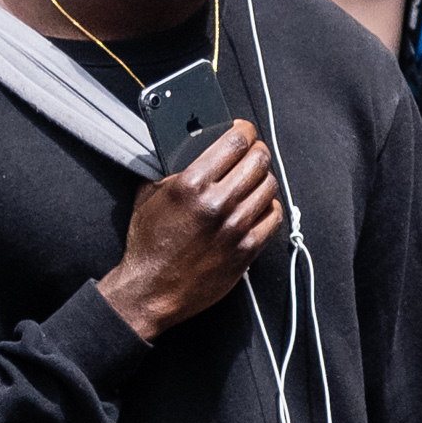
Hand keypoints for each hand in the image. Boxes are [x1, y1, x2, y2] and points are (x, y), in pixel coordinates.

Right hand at [97, 119, 281, 338]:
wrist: (150, 292)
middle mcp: (217, 203)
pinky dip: (270, 207)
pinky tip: (259, 206)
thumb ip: (171, 170)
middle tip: (252, 152)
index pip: (235, 141)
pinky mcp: (247, 249)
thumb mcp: (148, 197)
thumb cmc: (147, 246)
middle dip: (257, 151)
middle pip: (259, 160)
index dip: (244, 130)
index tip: (243, 130)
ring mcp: (236, 227)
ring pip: (270, 186)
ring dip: (264, 178)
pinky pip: (274, 217)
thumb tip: (185, 149)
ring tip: (254, 179)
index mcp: (192, 184)